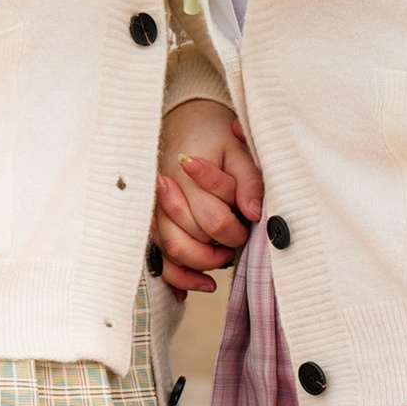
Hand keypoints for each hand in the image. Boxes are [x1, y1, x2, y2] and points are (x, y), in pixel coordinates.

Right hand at [150, 98, 263, 296]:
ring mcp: (154, 212)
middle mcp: (163, 196)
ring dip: (201, 264)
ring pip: (172, 253)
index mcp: (185, 176)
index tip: (248, 223)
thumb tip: (254, 213)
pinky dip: (180, 276)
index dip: (236, 231)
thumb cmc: (214, 137)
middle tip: (237, 239)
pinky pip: (160, 260)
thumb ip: (248, 181)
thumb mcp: (238, 151)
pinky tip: (202, 282)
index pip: (213, 221)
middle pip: (189, 242)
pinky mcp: (151, 224)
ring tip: (222, 260)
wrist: (184, 123)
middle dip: (219, 250)